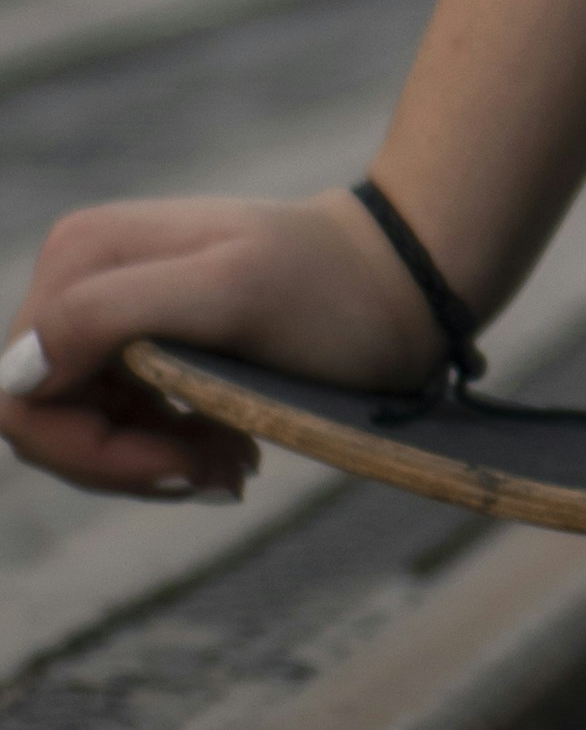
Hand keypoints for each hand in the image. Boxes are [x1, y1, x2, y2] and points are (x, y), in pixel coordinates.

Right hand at [0, 191, 452, 503]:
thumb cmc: (332, 287)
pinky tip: (232, 454)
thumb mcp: (231, 294)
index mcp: (80, 258)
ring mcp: (109, 312)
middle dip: (129, 464)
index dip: (90, 452)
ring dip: (156, 462)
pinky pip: (121, 424)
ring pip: (85, 431)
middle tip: (222, 472)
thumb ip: (114, 315)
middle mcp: (79, 277)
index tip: (183, 464)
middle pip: (48, 421)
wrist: (403, 278)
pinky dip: (171, 452)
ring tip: (237, 464)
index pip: (21, 396)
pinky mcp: (142, 344)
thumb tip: (20, 368)